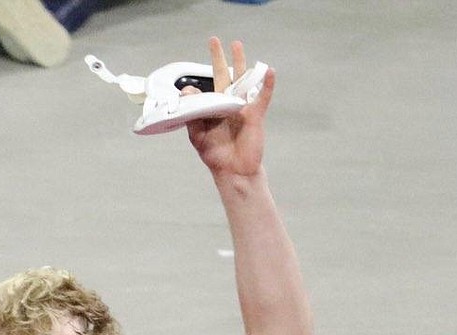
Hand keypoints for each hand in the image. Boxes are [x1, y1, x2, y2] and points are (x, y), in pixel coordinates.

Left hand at [186, 38, 273, 178]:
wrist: (233, 171)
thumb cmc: (216, 155)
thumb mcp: (198, 135)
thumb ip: (192, 115)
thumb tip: (186, 92)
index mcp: (215, 109)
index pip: (207, 90)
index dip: (197, 87)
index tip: (188, 90)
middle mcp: (229, 104)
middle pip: (225, 76)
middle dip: (219, 58)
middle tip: (213, 41)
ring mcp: (243, 107)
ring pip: (243, 80)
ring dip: (241, 62)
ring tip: (237, 45)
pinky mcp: (255, 114)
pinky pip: (263, 97)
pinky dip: (267, 84)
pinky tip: (269, 71)